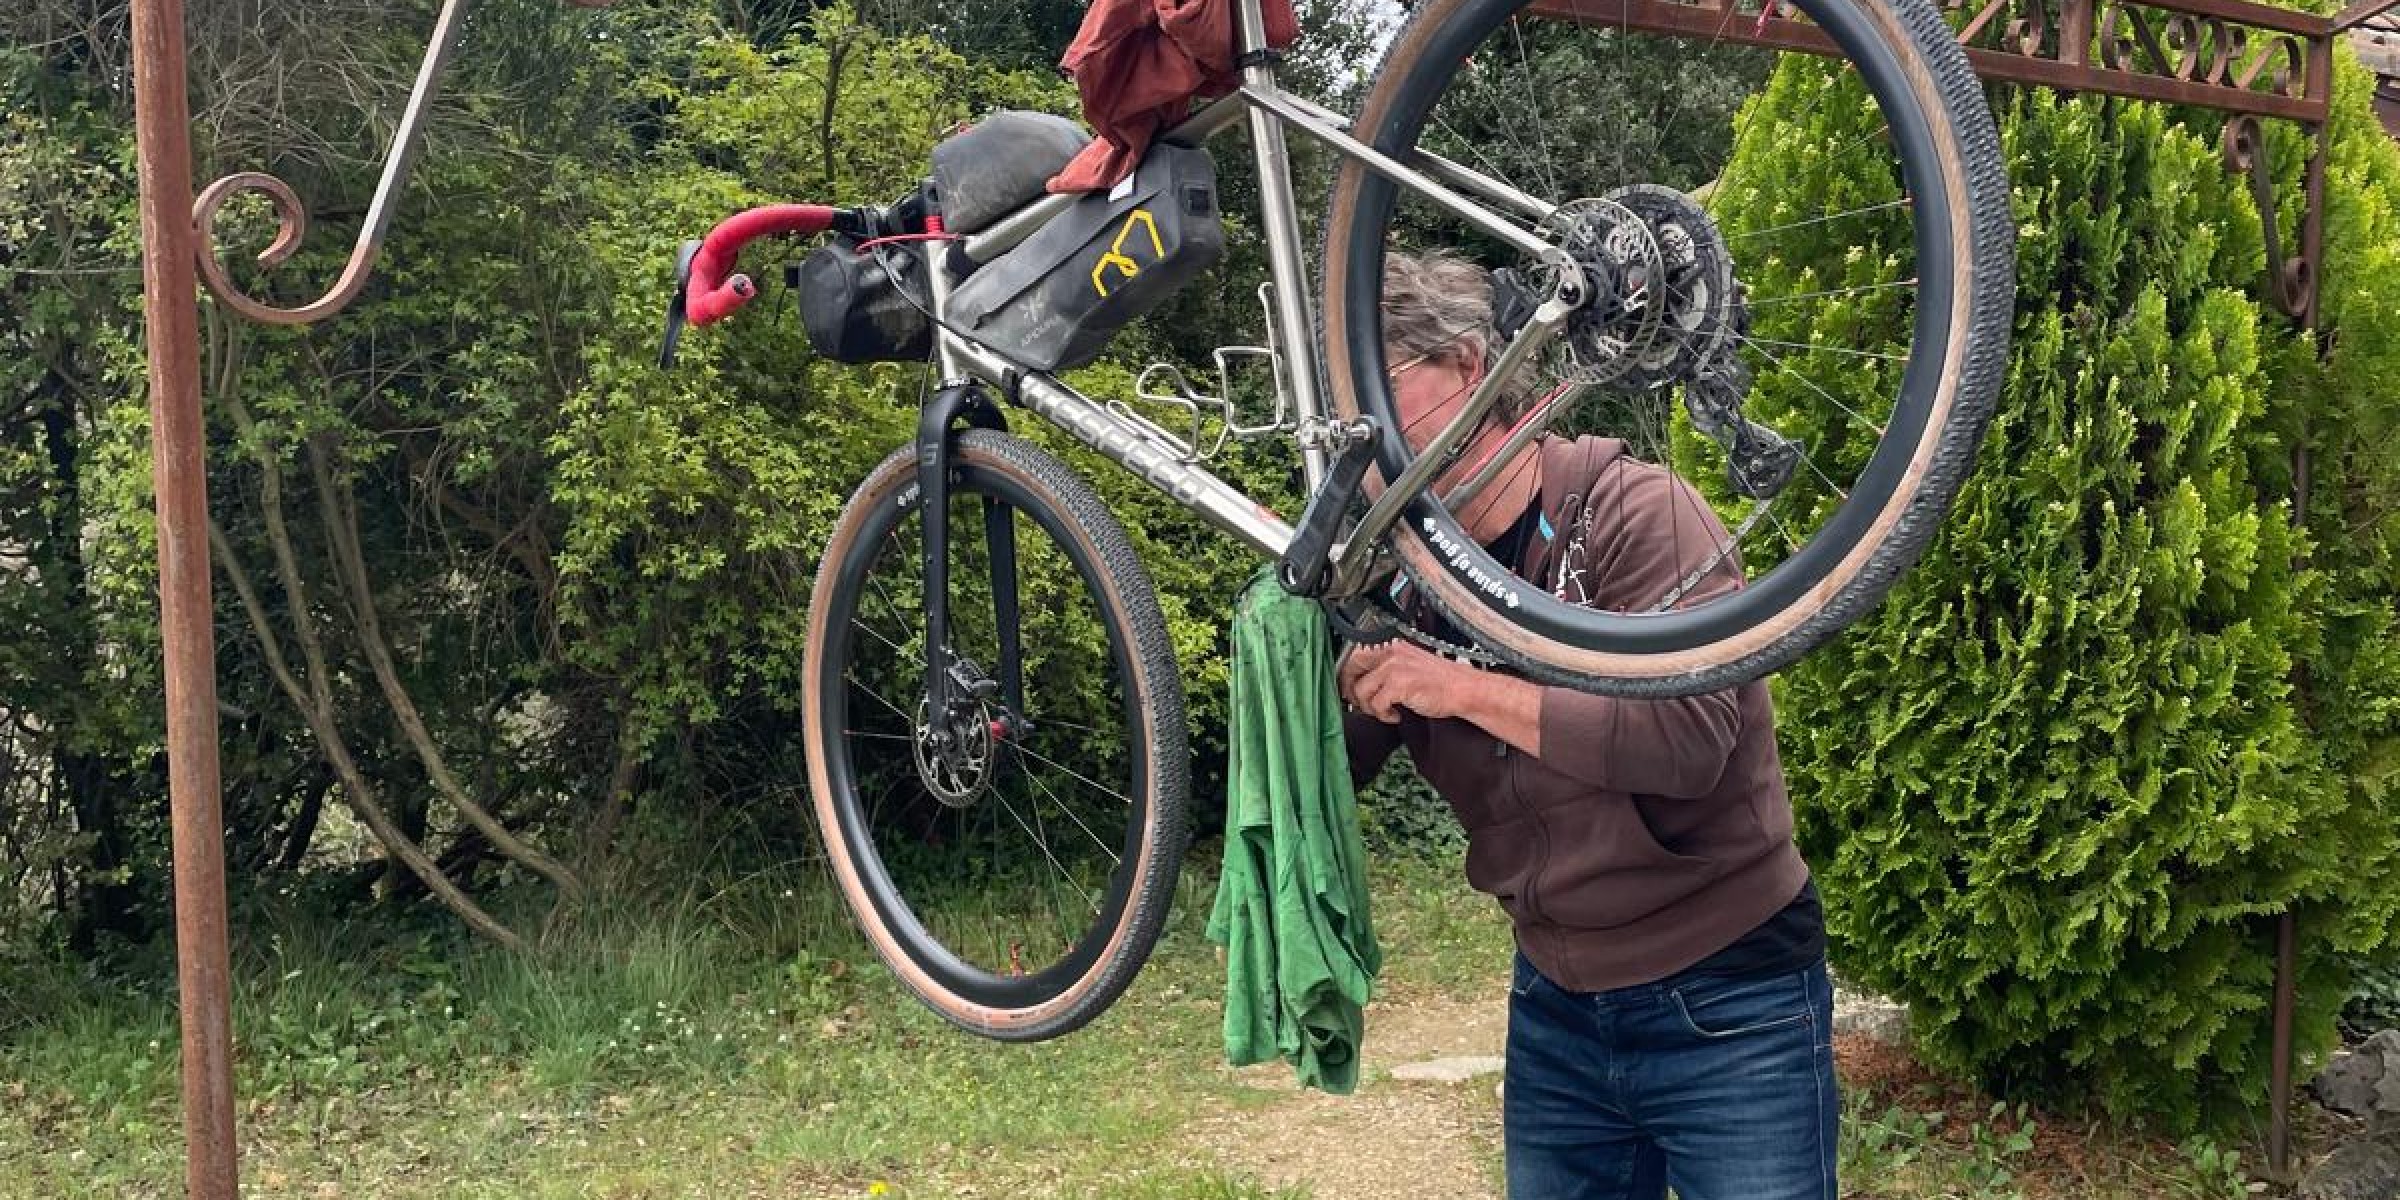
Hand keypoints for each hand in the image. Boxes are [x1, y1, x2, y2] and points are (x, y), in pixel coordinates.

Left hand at [1338, 638, 1470, 723]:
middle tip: (1359, 702)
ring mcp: (1395, 667)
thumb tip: (1358, 679)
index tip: (1348, 688)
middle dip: (1350, 689)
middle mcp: (1391, 652)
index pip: (1354, 653)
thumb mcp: (1408, 664)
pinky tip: (1394, 715)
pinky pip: (1376, 704)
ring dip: (1369, 706)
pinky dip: (1383, 715)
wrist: (1463, 689)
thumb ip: (1385, 667)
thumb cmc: (1440, 680)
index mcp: (1392, 645)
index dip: (1347, 674)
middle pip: (1351, 666)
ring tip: (1383, 711)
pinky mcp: (1400, 684)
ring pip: (1361, 689)